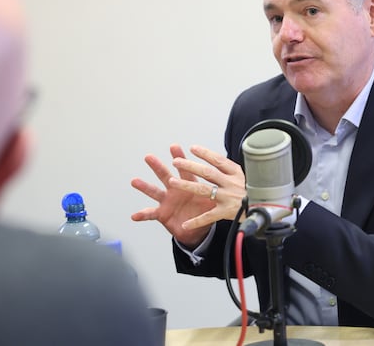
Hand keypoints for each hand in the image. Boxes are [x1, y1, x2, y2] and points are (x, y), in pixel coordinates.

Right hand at [130, 144, 245, 248]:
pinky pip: (151, 215)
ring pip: (154, 192)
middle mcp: (176, 189)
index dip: (181, 158)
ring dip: (144, 187)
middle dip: (158, 166)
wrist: (200, 227)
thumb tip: (239, 181)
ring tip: (134, 181)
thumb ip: (223, 189)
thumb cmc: (207, 208)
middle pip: (166, 175)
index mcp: (190, 183)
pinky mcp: (163, 214)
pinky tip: (134, 215)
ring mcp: (168, 201)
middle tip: (149, 157)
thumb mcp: (218, 198)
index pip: (186, 169)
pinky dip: (142, 215)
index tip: (175, 146)